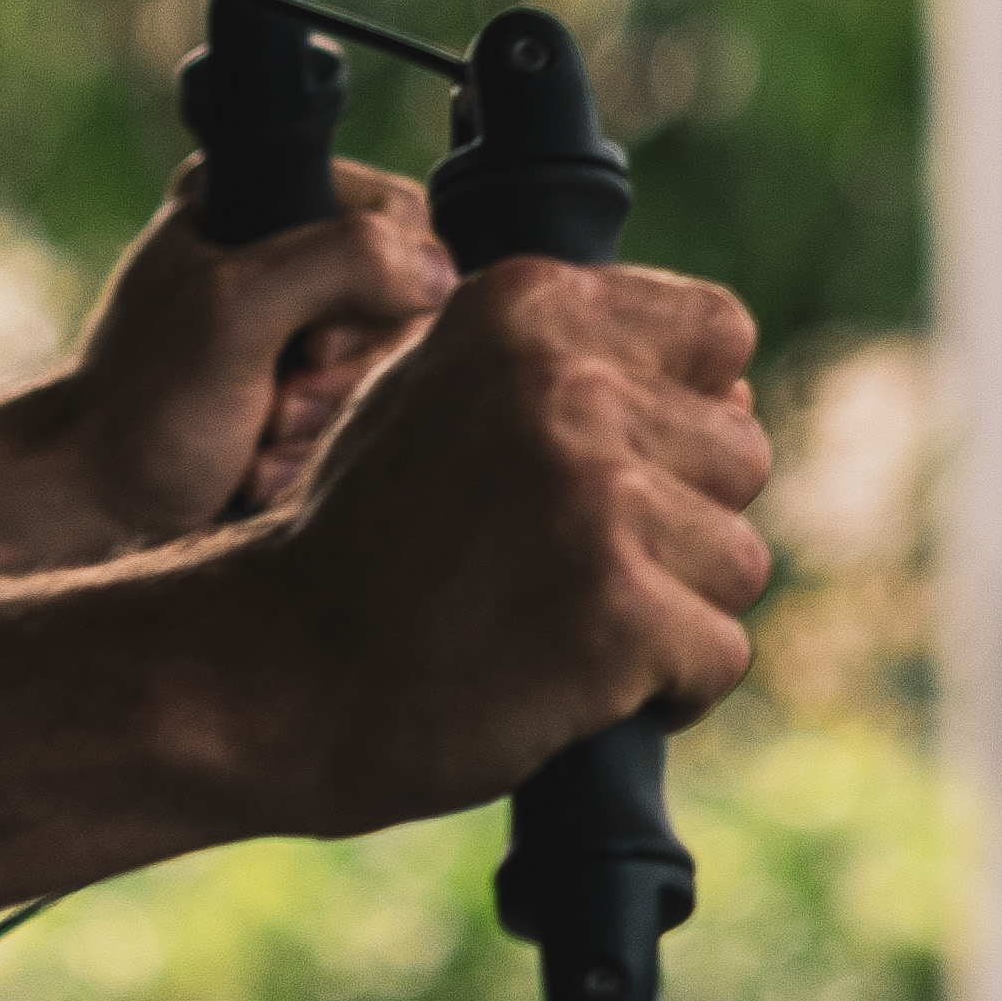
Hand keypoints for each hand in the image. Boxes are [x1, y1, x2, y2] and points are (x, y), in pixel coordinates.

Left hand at [55, 161, 453, 548]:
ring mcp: (285, 324)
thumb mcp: (236, 314)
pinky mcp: (290, 388)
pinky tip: (256, 466)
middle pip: (400, 301)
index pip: (399, 218)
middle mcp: (273, 249)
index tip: (314, 345)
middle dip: (347, 373)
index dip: (382, 292)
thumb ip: (342, 262)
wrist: (86, 509)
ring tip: (259, 437)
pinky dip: (311, 450)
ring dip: (326, 421)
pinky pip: (354, 413)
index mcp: (252, 196)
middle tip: (281, 399)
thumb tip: (438, 270)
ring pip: (382, 366)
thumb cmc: (138, 414)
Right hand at [207, 255, 770, 834]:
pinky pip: (717, 657)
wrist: (262, 677)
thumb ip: (562, 369)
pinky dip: (663, 694)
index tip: (597, 474)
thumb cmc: (354, 552)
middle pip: (739, 456)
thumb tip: (732, 392)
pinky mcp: (619, 610)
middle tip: (549, 570)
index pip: (718, 333)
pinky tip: (569, 691)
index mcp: (528, 305)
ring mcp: (597, 497)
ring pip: (738, 562)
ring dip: (668, 614)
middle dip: (672, 526)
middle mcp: (569, 383)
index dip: (676, 414)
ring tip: (551, 629)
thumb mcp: (430, 397)